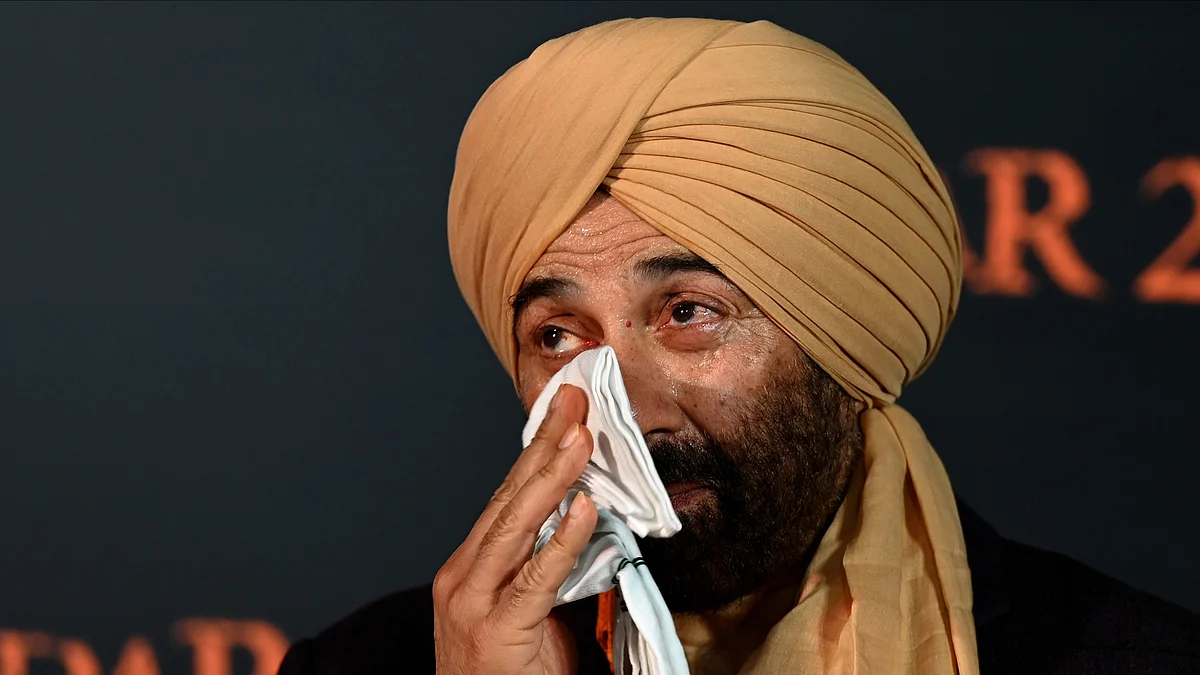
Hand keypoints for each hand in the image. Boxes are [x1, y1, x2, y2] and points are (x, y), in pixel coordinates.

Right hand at [433, 384, 597, 674]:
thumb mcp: (525, 610)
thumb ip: (544, 567)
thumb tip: (584, 519)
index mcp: (470, 567)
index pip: (506, 496)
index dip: (536, 451)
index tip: (563, 412)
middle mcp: (464, 576)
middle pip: (508, 498)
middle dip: (544, 445)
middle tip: (573, 401)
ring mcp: (473, 603)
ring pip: (516, 527)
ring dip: (553, 478)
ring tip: (580, 439)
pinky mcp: (497, 631)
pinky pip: (536, 578)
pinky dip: (562, 540)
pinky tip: (583, 509)